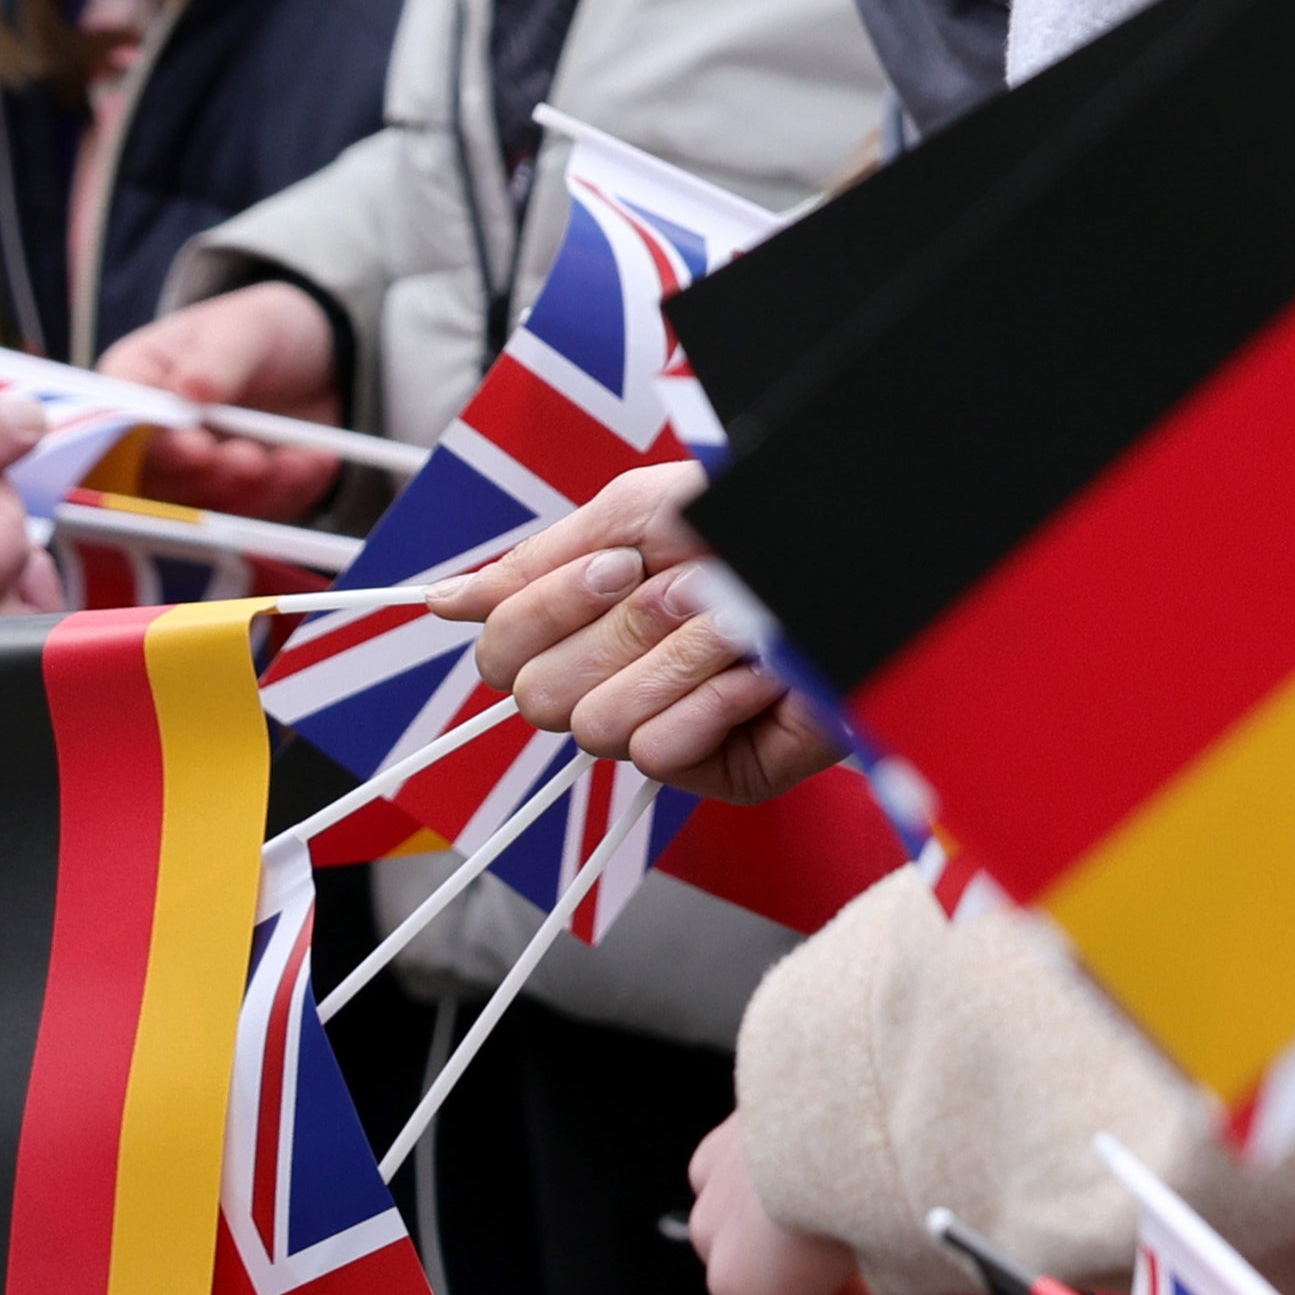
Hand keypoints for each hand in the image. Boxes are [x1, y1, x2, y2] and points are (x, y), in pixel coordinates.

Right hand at [94, 281, 354, 526]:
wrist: (320, 357)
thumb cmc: (260, 329)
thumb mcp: (243, 328)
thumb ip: (217, 359)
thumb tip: (190, 389)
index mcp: (135, 385)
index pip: (119, 425)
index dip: (151, 444)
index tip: (196, 445)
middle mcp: (154, 439)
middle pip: (157, 478)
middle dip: (207, 475)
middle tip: (250, 459)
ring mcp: (196, 474)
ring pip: (205, 505)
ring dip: (249, 490)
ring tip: (293, 459)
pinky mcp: (238, 498)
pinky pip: (253, 512)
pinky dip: (287, 492)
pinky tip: (317, 462)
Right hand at [442, 459, 848, 798]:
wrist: (853, 549)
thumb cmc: (754, 522)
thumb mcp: (632, 519)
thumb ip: (535, 566)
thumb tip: (441, 603)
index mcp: (591, 626)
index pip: (500, 651)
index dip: (546, 608)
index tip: (621, 563)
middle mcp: (619, 683)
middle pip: (535, 696)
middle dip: (615, 628)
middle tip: (686, 589)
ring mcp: (670, 734)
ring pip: (596, 725)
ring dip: (673, 655)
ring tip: (736, 622)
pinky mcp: (721, 775)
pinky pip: (658, 752)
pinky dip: (711, 698)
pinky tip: (757, 674)